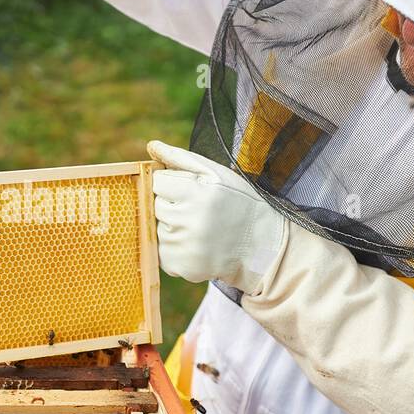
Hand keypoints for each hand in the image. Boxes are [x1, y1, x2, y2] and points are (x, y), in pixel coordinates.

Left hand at [148, 141, 286, 291]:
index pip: (158, 182)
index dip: (173, 185)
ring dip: (173, 228)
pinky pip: (162, 253)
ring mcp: (184, 248)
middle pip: (156, 206)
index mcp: (198, 193)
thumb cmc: (237, 202)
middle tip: (198, 212)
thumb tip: (151, 146)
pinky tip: (197, 246)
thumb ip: (181, 157)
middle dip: (172, 205)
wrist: (262, 245)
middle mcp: (189, 222)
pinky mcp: (180, 268)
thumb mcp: (216, 173)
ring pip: (157, 230)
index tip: (191, 192)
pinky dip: (174, 249)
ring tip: (201, 230)